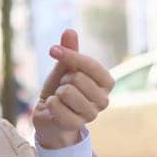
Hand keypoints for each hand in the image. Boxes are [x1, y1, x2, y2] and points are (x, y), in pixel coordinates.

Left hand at [33, 29, 112, 149]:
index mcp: (107, 83)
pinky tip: (54, 110)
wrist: (50, 115)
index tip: (53, 50)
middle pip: (77, 78)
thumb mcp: (64, 67)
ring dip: (56, 93)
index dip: (69, 55)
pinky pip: (56, 106)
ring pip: (66, 92)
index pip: (90, 64)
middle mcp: (104, 100)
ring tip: (60, 99)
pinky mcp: (76, 125)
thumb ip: (69, 51)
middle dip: (63, 80)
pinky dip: (50, 104)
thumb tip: (69, 31)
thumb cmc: (61, 89)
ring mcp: (91, 115)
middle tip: (63, 87)